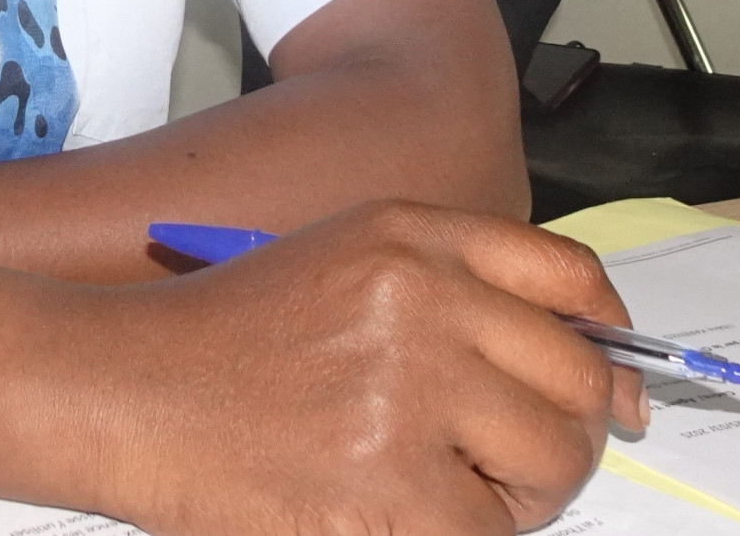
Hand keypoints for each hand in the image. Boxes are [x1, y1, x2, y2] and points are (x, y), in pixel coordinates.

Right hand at [88, 200, 646, 535]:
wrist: (123, 389)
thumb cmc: (225, 338)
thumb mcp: (342, 261)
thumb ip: (455, 291)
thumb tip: (600, 377)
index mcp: (412, 234)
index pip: (571, 277)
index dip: (609, 337)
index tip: (616, 382)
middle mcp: (423, 297)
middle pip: (578, 380)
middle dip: (564, 436)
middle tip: (515, 466)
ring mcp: (409, 390)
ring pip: (550, 462)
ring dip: (519, 496)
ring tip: (447, 493)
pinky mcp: (390, 484)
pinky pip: (488, 532)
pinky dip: (460, 535)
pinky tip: (396, 513)